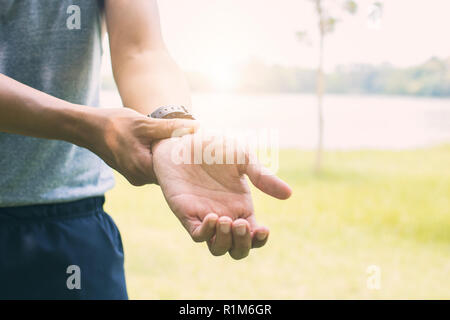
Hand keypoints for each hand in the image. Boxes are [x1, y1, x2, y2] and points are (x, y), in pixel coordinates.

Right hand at [87, 107, 198, 185]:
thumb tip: (197, 127)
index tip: (199, 152)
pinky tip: (164, 148)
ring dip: (168, 160)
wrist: (88, 129)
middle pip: (168, 173)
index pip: (174, 171)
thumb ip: (171, 128)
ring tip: (181, 147)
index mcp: (143, 168)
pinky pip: (151, 169)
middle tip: (195, 148)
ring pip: (160, 171)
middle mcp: (140, 178)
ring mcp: (135, 178)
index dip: (187, 161)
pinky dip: (158, 160)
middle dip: (179, 161)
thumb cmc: (114, 124)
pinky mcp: (132, 173)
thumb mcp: (145, 123)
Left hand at [151, 132, 291, 258]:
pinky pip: (197, 235)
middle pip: (237, 249)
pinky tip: (212, 217)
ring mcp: (205, 216)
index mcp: (241, 206)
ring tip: (226, 221)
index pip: (253, 236)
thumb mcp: (243, 159)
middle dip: (243, 244)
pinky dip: (206, 232)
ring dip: (225, 242)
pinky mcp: (186, 213)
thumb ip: (262, 176)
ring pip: (217, 248)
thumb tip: (288, 194)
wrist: (184, 139)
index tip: (263, 229)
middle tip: (240, 224)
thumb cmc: (214, 148)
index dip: (260, 240)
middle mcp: (225, 216)